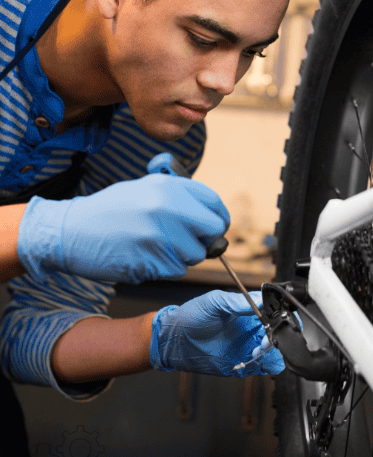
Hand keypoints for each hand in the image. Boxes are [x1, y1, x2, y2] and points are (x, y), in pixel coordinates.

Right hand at [17, 160, 228, 283]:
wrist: (71, 232)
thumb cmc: (109, 212)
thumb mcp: (144, 189)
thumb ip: (178, 198)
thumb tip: (210, 217)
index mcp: (168, 186)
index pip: (214, 204)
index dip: (217, 219)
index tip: (213, 228)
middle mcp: (168, 207)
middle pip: (213, 231)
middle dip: (205, 240)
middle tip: (189, 242)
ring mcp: (161, 235)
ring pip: (195, 255)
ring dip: (182, 256)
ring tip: (156, 247)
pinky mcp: (152, 260)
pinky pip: (176, 270)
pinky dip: (166, 268)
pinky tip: (145, 257)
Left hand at [150, 290, 284, 376]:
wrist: (175, 341)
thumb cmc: (191, 316)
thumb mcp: (214, 302)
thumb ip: (238, 302)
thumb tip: (261, 300)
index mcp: (248, 310)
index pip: (275, 312)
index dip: (282, 316)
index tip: (280, 321)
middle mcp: (252, 328)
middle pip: (279, 333)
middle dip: (278, 337)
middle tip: (265, 338)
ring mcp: (248, 346)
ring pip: (274, 352)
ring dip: (272, 353)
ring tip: (256, 350)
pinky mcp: (243, 363)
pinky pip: (262, 367)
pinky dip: (263, 366)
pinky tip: (250, 359)